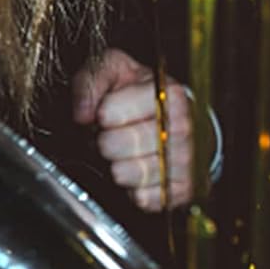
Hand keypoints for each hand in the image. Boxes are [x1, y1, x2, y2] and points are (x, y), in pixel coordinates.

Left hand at [71, 46, 199, 209]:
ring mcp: (188, 161)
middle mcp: (185, 128)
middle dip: (106, 142)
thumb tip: (81, 113)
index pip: (115, 112)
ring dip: (118, 167)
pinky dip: (132, 190)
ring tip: (118, 155)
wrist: (176, 118)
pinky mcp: (184, 189)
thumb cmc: (141, 92)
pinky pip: (149, 198)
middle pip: (128, 144)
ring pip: (140, 173)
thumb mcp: (114, 69)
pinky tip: (132, 173)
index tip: (103, 114)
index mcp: (169, 94)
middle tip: (106, 137)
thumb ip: (91, 80)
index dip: (102, 115)